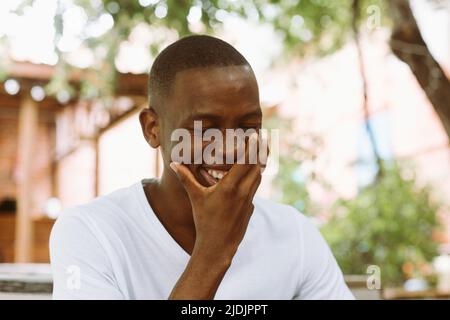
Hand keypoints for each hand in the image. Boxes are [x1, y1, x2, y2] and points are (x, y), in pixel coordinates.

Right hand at [170, 132, 262, 263]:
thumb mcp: (195, 198)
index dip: (252, 147)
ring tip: (257, 154)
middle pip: (256, 167)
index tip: (257, 135)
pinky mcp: (250, 209)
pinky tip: (249, 175)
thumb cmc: (204, 221)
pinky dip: (254, 179)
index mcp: (230, 187)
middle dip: (259, 152)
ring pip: (258, 178)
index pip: (245, 162)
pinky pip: (254, 189)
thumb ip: (186, 178)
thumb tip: (175, 164)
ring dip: (257, 165)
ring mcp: (249, 201)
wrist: (217, 246)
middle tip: (261, 140)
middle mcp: (243, 192)